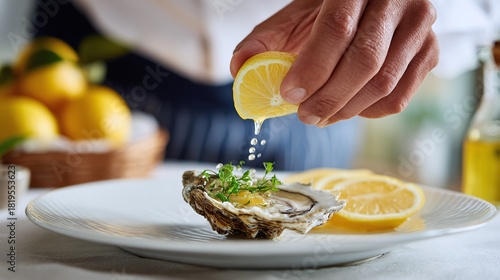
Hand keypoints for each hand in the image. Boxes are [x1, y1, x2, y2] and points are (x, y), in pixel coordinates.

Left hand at [230, 0, 438, 126]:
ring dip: (347, 109)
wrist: (372, 3)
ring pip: (384, 83)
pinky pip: (400, 96)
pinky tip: (348, 108)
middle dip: (329, 97)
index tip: (290, 94)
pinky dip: (370, 112)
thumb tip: (239, 68)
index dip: (312, 67)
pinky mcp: (430, 52)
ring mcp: (420, 27)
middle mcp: (398, 1)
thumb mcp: (296, 16)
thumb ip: (267, 40)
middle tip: (304, 116)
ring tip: (320, 116)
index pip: (338, 28)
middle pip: (365, 61)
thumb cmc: (329, 11)